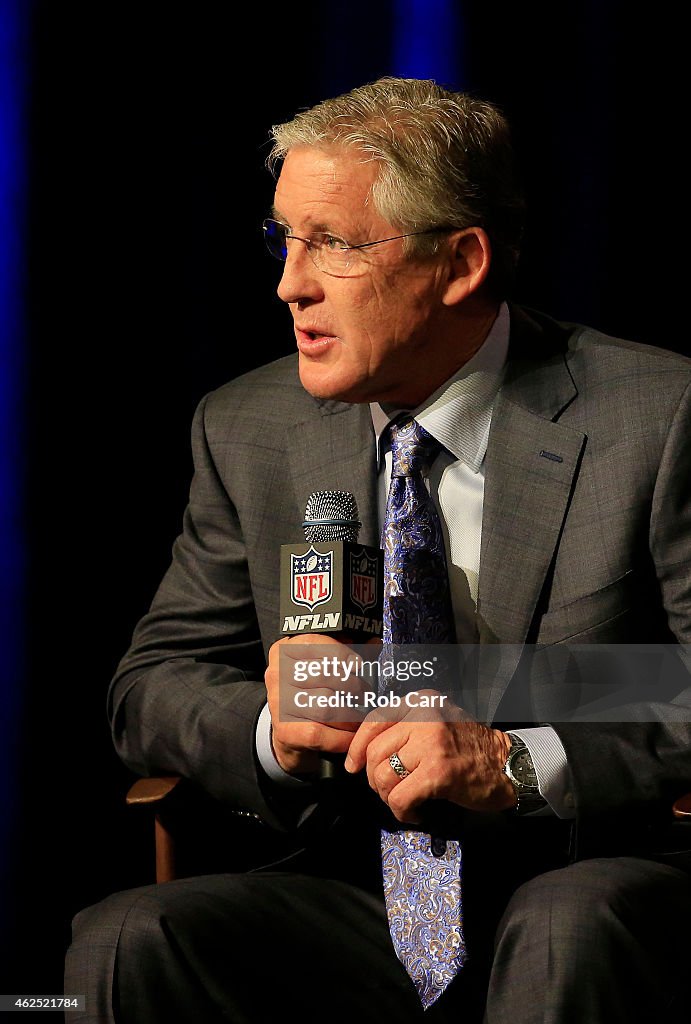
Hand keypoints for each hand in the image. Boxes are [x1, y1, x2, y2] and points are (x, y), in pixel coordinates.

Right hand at [264, 633, 366, 775]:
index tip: (358, 663)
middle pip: (323, 675)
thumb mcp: (326, 664)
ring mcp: (278, 703)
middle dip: (353, 686)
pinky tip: (352, 735)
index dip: (340, 652)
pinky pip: (320, 733)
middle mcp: (276, 674)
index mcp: (284, 650)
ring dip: (351, 714)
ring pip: (324, 706)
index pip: (312, 643)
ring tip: (361, 716)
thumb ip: (349, 649)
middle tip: (366, 694)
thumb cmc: (313, 690)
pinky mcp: (284, 730)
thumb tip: (373, 640)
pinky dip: (342, 736)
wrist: (291, 731)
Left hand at [344, 690, 515, 822]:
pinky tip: (416, 813)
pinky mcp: (438, 772)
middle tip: (391, 791)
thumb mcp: (435, 722)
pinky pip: (400, 798)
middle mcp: (424, 716)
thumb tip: (363, 750)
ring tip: (406, 802)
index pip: (374, 721)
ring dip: (390, 798)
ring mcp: (431, 743)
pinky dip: (403, 812)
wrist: (507, 766)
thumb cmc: (469, 749)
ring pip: (384, 777)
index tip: (354, 766)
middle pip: (375, 753)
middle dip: (376, 780)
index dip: (357, 748)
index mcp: (420, 702)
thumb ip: (404, 728)